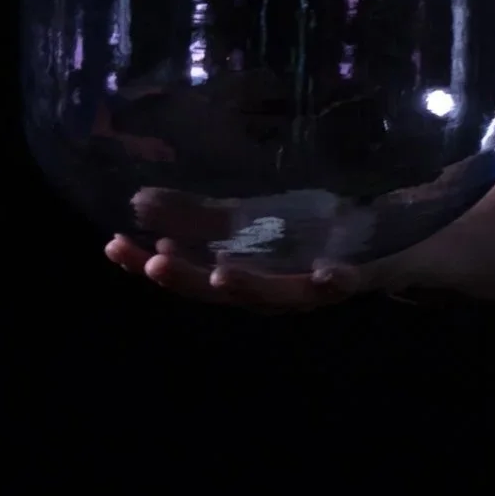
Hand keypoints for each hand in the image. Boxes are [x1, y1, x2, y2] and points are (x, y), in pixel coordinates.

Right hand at [105, 185, 394, 311]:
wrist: (381, 242)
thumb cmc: (309, 234)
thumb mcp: (248, 219)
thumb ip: (196, 214)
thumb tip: (136, 200)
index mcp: (241, 275)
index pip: (186, 273)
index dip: (146, 266)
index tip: (112, 245)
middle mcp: (271, 290)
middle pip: (223, 292)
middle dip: (187, 280)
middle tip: (153, 262)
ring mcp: (311, 288)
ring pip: (276, 295)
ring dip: (247, 286)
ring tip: (218, 273)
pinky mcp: (353, 278)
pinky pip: (344, 283)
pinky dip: (334, 281)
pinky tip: (328, 273)